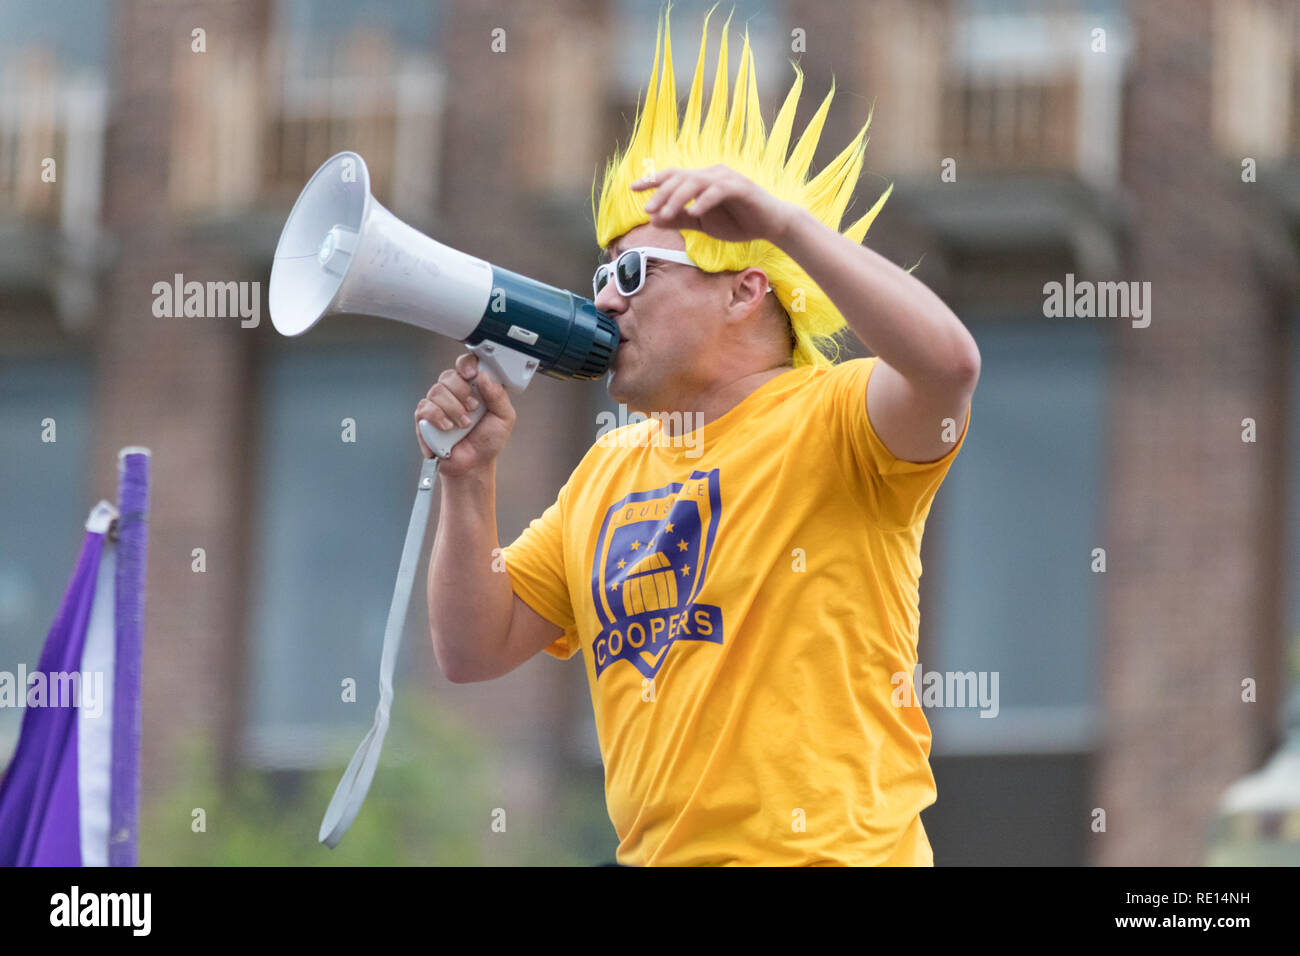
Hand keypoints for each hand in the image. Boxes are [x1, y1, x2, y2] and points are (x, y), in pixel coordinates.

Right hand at [414, 353, 515, 477]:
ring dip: (452, 410)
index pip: (465, 365)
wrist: (474, 465)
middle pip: (448, 376)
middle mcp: (455, 393)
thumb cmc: (488, 441)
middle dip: (461, 394)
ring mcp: (439, 405)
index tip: (471, 375)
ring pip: (436, 392)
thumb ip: (498, 395)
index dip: (466, 365)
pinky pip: (423, 410)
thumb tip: (485, 375)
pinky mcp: (425, 419)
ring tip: (462, 426)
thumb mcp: (504, 418)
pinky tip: (446, 431)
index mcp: (474, 388)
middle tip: (472, 410)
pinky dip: (436, 421)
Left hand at [633, 164, 797, 244]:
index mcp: (702, 180)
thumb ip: (680, 219)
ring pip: (696, 182)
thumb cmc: (738, 222)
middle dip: (661, 193)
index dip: (653, 180)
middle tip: (647, 209)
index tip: (633, 188)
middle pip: (681, 177)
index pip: (673, 176)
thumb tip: (654, 219)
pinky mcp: (742, 187)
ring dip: (679, 198)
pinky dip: (705, 200)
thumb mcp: (702, 224)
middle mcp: (712, 174)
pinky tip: (695, 211)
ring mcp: (727, 178)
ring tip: (667, 214)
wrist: (771, 225)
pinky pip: (719, 190)